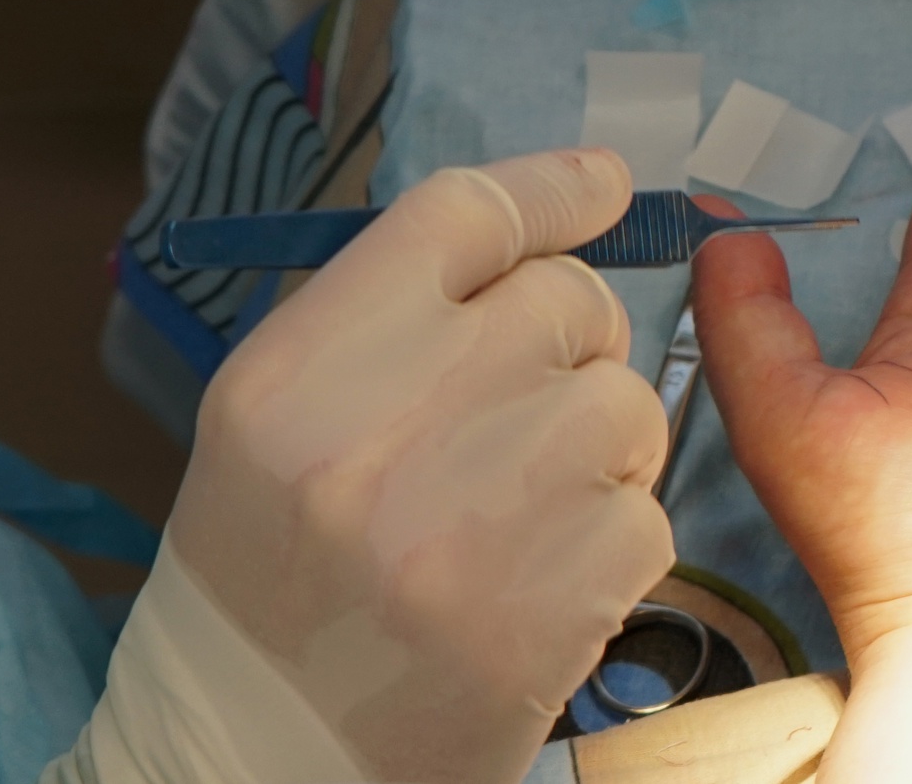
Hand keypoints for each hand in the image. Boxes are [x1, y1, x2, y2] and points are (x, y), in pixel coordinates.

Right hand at [73, 151, 673, 783]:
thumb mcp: (282, 422)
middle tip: (519, 415)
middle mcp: (384, 425)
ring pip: (628, 401)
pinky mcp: (560, 597)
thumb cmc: (278, 576)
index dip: (551, 190)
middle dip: (572, 344)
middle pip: (567, 299)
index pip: (461, 214)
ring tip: (523, 510)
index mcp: (299, 370)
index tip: (606, 185)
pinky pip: (648, 512)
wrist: (263, 756)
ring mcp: (478, 513)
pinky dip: (612, 543)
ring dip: (603, 447)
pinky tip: (537, 583)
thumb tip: (553, 222)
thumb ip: (397, 313)